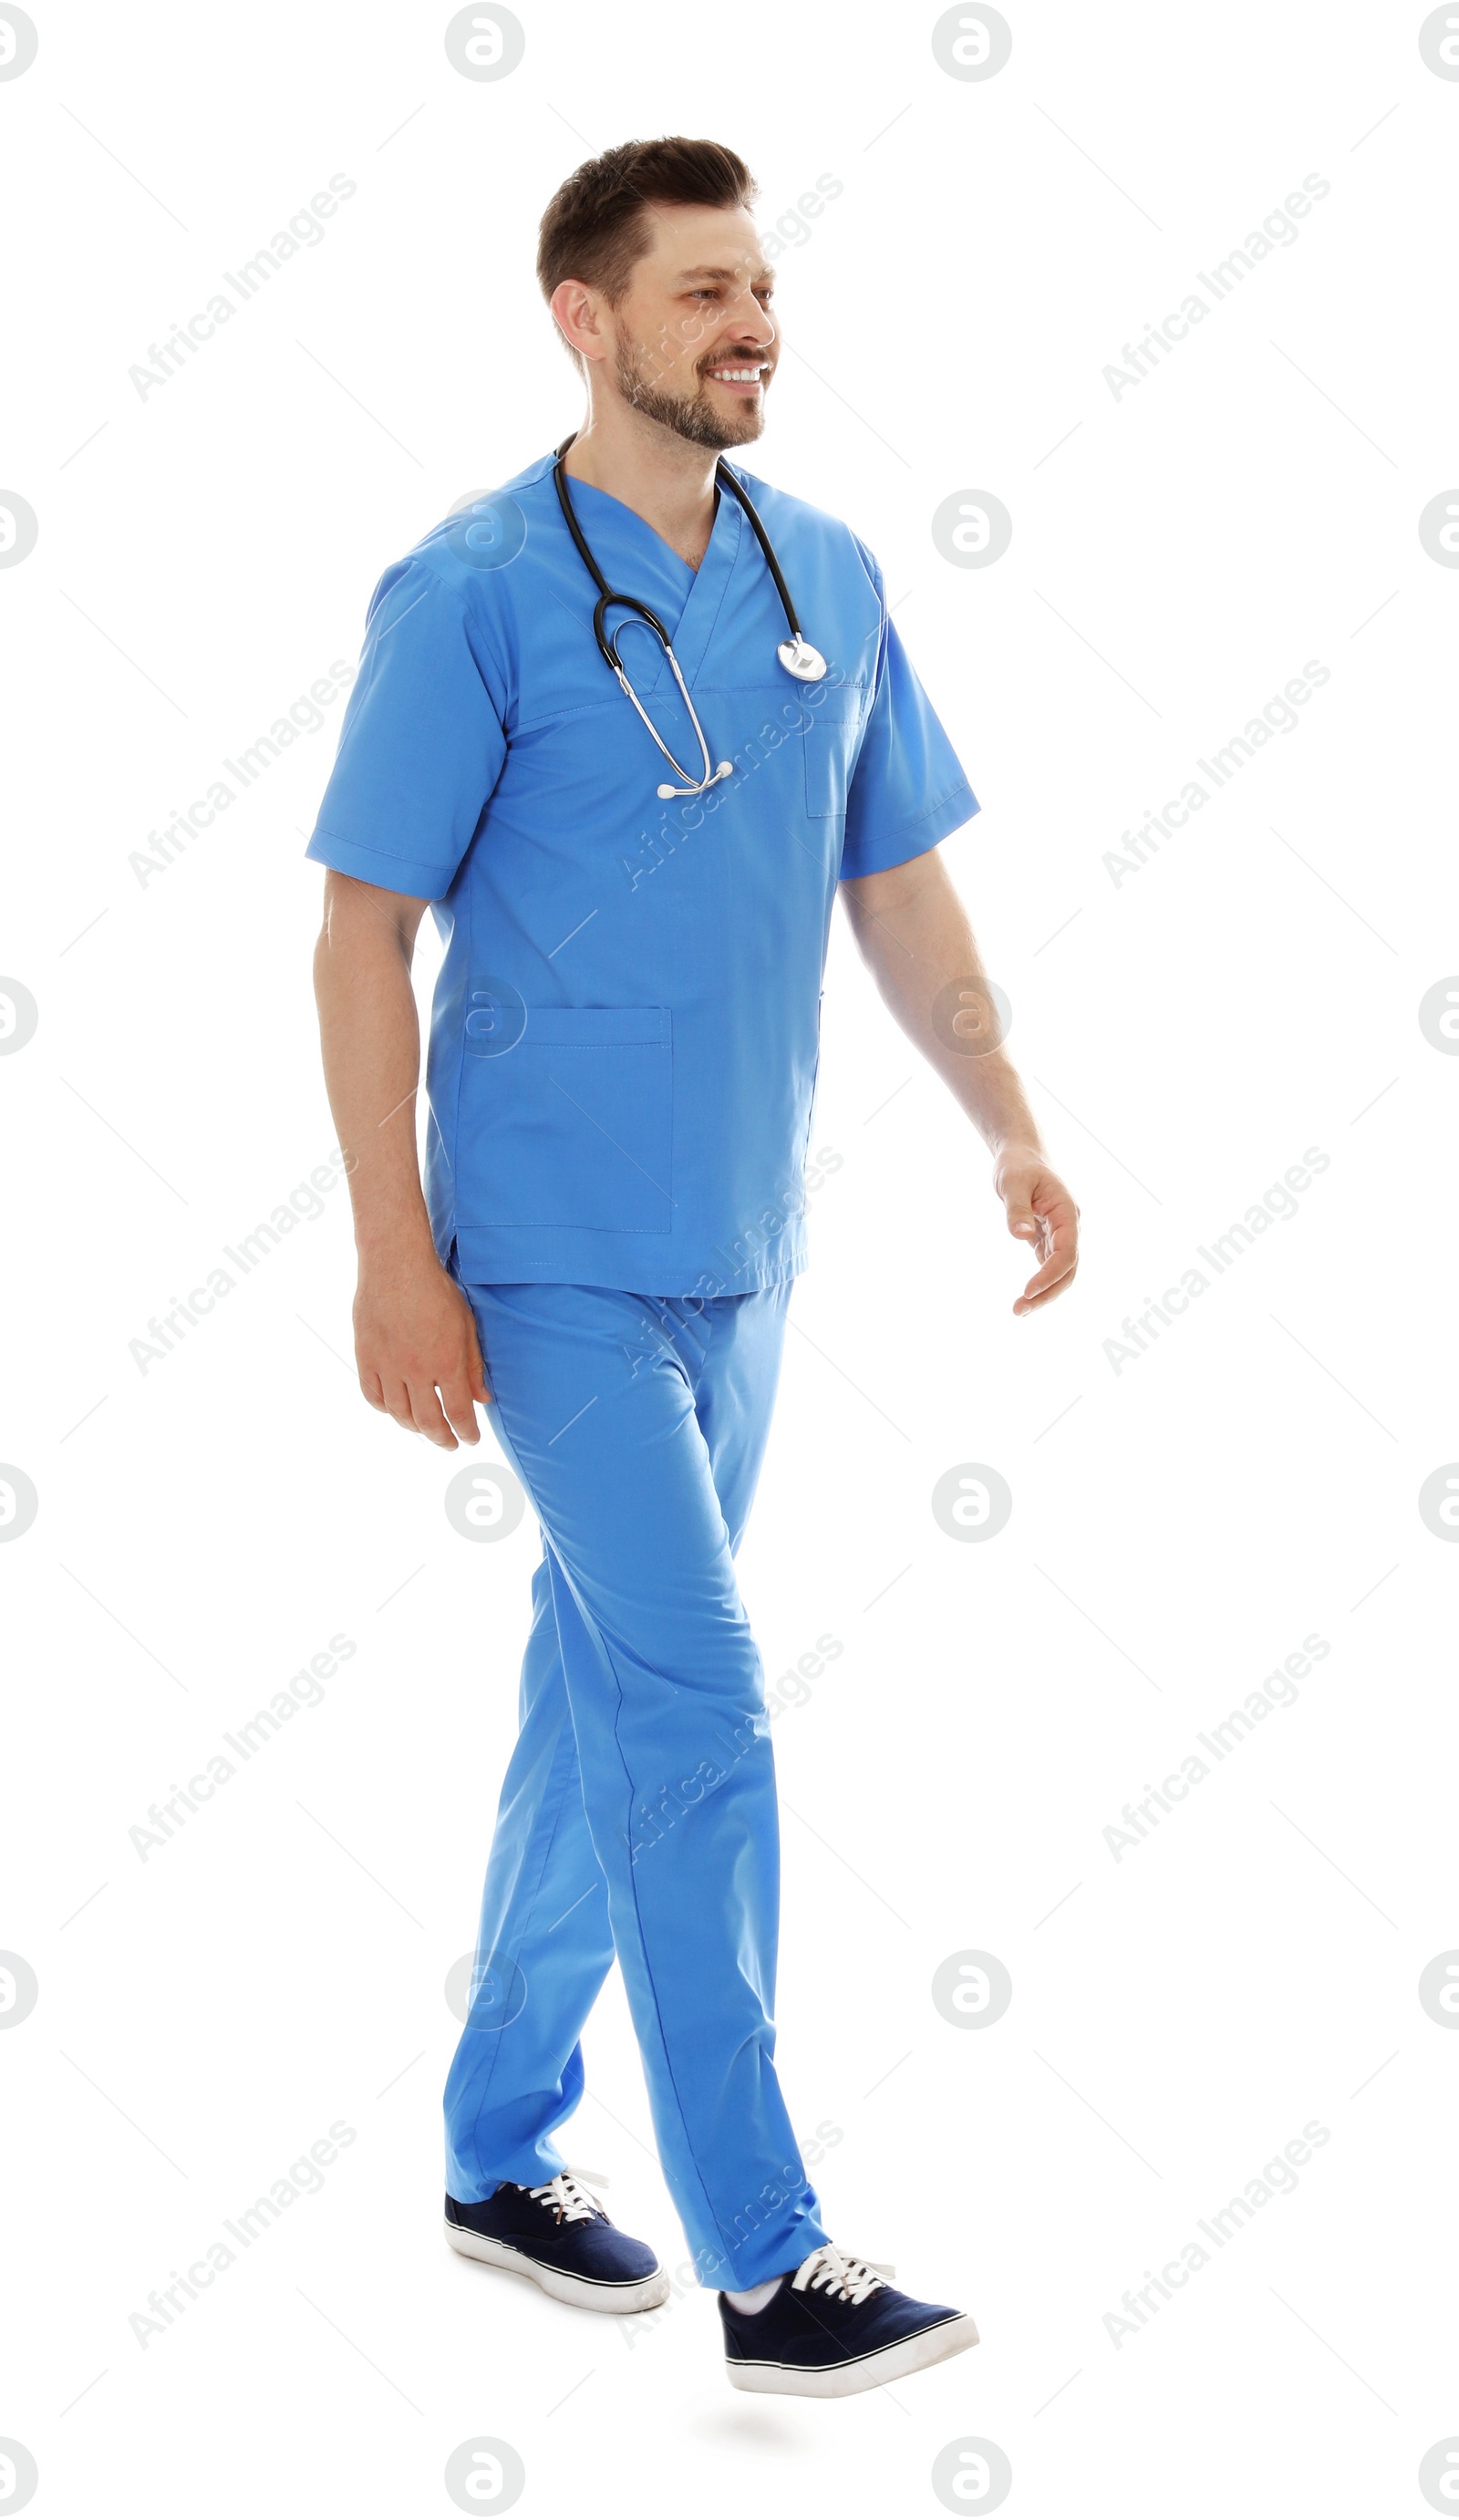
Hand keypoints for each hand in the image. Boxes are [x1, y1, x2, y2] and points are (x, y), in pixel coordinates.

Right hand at [353, 1250, 491, 1446]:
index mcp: (446, 1362)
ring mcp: (387, 1366)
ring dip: (414, 1428)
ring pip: (399, 1414)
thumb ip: (473, 1365)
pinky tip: (396, 1410)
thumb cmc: (435, 1291)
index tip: (470, 1439)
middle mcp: (416, 1370)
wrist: (396, 1265)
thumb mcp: (466, 1326)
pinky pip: (373, 1396)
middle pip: (428, 1421)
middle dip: (442, 1438)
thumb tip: (482, 1398)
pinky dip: (386, 1410)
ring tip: (425, 1430)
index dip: (466, 1432)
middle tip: (449, 1444)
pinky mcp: (366, 1358)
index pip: (458, 1413)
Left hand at [994, 1144, 1079, 1315]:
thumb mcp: (1012, 1182)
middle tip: (1020, 1310)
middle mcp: (1069, 1227)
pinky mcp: (1048, 1238)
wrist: (1021, 1154)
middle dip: (1048, 1293)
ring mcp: (1060, 1234)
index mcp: (1067, 1212)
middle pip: (1068, 1269)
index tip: (1028, 1290)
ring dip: (1044, 1293)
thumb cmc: (1018, 1165)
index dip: (1049, 1275)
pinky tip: (1025, 1298)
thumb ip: (1017, 1209)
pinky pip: (1049, 1266)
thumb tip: (1021, 1235)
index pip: (1066, 1253)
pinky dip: (1040, 1284)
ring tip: (1019, 1310)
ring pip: (1061, 1272)